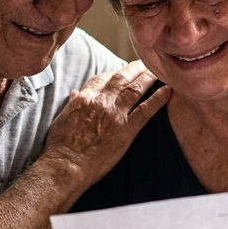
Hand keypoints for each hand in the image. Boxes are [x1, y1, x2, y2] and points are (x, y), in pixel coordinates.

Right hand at [42, 61, 171, 184]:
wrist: (66, 165)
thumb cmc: (60, 146)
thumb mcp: (61, 119)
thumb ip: (72, 104)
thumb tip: (75, 93)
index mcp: (84, 98)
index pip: (102, 78)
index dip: (114, 73)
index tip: (122, 72)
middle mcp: (101, 101)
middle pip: (121, 78)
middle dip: (134, 68)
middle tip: (145, 63)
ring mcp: (115, 114)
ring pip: (135, 88)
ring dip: (148, 77)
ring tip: (157, 71)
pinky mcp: (126, 129)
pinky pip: (146, 109)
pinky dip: (158, 98)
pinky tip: (168, 90)